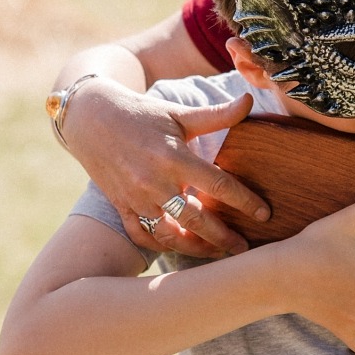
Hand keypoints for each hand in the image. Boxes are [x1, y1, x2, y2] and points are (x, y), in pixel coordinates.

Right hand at [63, 80, 269, 256]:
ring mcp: (135, 197)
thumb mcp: (179, 114)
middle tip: (245, 248)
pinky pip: (142, 234)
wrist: (90, 119)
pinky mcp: (120, 206)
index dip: (244, 201)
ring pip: (169, 233)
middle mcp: (154, 182)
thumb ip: (216, 114)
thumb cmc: (142, 114)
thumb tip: (251, 100)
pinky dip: (161, 245)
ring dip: (195, 247)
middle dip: (223, 237)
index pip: (218, 185)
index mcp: (173, 158)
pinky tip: (181, 247)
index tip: (265, 214)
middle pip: (195, 218)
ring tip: (218, 254)